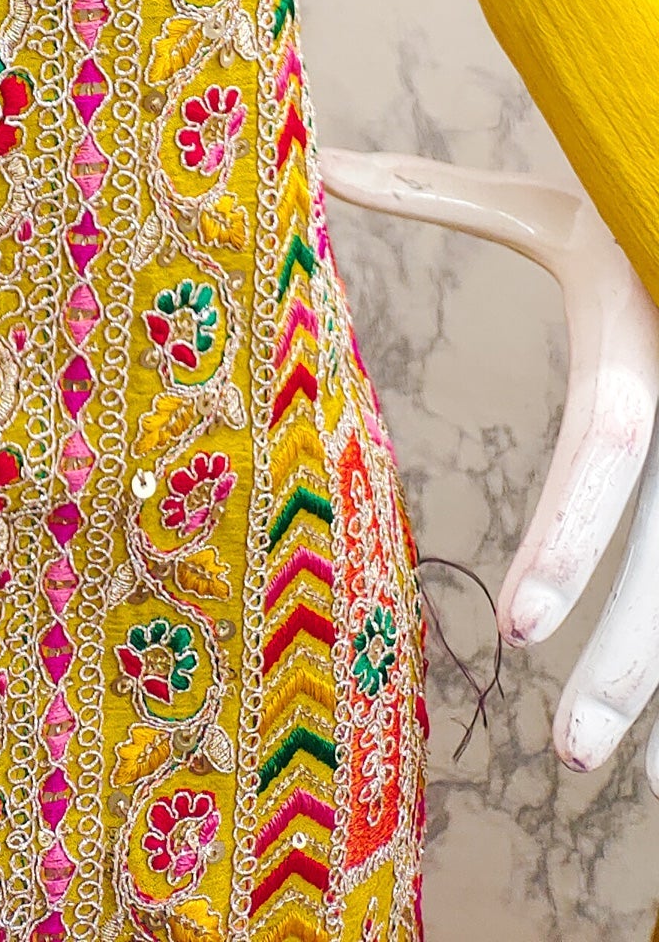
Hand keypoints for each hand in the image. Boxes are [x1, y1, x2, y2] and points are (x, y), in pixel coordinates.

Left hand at [321, 149, 658, 785]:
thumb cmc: (633, 204)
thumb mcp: (552, 202)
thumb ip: (436, 193)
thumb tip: (315, 159)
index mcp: (638, 342)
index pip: (609, 448)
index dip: (570, 536)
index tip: (519, 625)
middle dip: (627, 663)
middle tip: (570, 754)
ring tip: (619, 782)